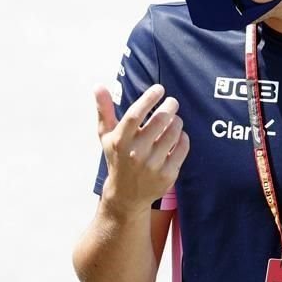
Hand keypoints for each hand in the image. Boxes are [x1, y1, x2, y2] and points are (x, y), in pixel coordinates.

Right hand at [96, 84, 188, 216]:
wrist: (126, 195)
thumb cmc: (117, 158)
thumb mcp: (106, 136)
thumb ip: (104, 110)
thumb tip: (98, 86)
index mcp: (120, 141)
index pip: (135, 114)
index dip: (149, 98)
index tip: (159, 89)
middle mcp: (135, 153)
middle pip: (159, 122)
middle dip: (169, 107)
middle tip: (172, 102)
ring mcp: (152, 165)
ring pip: (173, 133)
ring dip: (177, 122)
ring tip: (175, 119)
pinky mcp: (167, 175)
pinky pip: (182, 149)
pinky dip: (183, 138)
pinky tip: (178, 135)